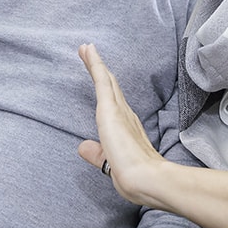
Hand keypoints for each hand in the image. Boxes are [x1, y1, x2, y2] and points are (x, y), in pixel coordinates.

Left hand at [77, 43, 166, 207]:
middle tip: (89, 51)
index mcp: (125, 126)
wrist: (145, 180)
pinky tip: (89, 52)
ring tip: (85, 47)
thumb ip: (97, 154)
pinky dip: (95, 65)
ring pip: (104, 79)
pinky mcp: (111, 109)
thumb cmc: (133, 176)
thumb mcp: (109, 162)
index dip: (105, 86)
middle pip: (108, 85)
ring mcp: (118, 110)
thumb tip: (82, 146)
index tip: (98, 73)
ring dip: (94, 62)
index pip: (112, 102)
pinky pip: (101, 81)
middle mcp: (124, 114)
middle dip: (98, 68)